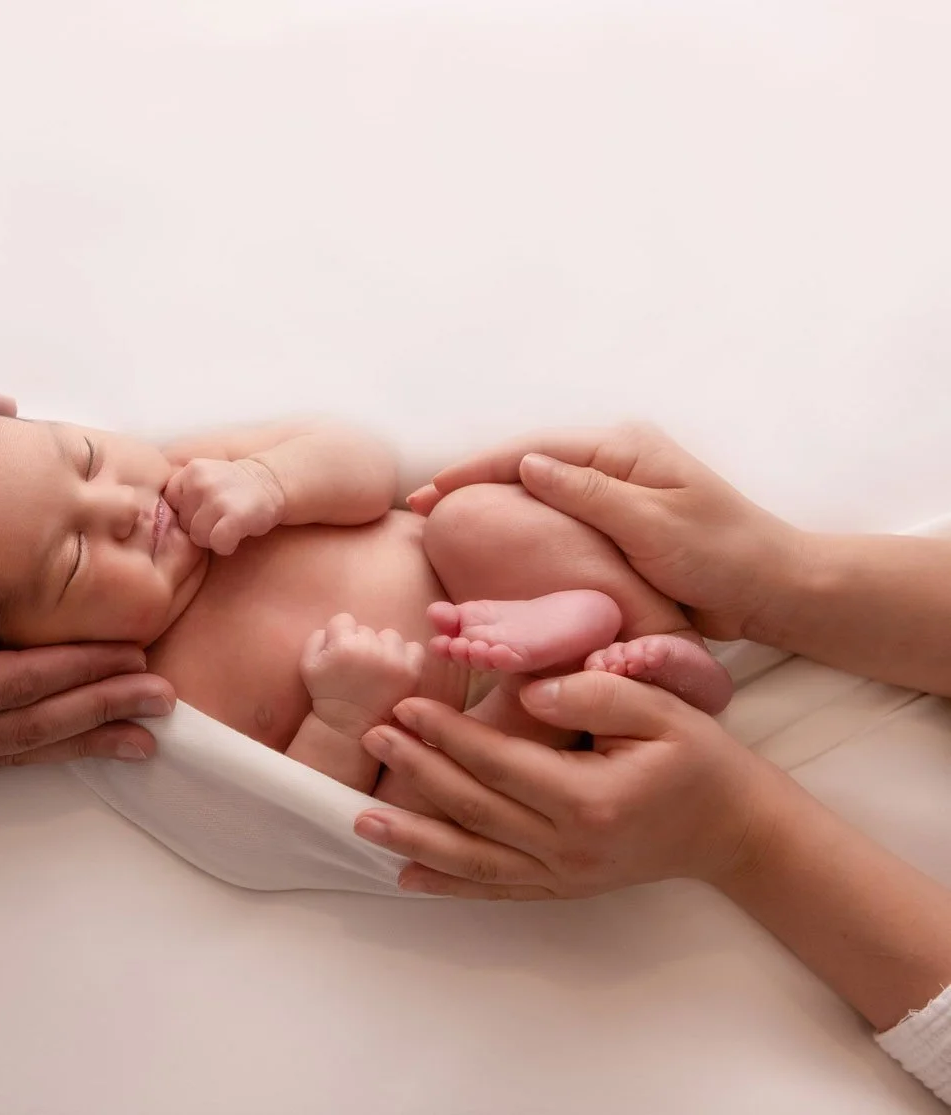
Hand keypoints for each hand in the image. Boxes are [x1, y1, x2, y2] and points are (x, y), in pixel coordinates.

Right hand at [0, 604, 174, 843]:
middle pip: (38, 720)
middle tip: (167, 702)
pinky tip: (59, 748)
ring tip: (143, 739)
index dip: (83, 669)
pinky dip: (40, 752)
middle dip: (106, 708)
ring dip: (86, 738)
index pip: (20, 679)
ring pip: (24, 746)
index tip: (139, 659)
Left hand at [163, 457, 286, 554]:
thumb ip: (180, 493)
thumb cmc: (233, 489)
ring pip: (198, 537)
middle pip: (183, 525)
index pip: (169, 508)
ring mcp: (217, 498)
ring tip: (229, 522)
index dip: (187, 514)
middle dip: (200, 527)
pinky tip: (236, 534)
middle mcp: (200, 482)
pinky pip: (217, 544)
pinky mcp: (234, 515)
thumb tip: (151, 523)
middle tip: (221, 516)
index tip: (205, 510)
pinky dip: (227, 545)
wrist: (272, 481)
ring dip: (213, 537)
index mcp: (189, 472)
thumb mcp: (202, 479)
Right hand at [302, 613, 425, 739]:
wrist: (349, 725)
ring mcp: (392, 660)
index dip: (340, 635)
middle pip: (367, 628)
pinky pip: (414, 648)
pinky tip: (394, 670)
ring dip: (383, 647)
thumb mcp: (307, 664)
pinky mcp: (410, 672)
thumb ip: (316, 637)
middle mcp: (369, 649)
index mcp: (343, 645)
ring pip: (390, 636)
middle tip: (358, 667)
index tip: (340, 654)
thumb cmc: (326, 693)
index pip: (343, 619)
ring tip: (376, 668)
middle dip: (361, 643)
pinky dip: (407, 656)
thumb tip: (332, 627)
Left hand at [351, 671, 786, 897]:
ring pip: (473, 858)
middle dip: (417, 771)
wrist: (736, 830)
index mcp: (589, 798)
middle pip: (474, 808)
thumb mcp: (662, 709)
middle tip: (373, 737)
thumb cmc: (699, 760)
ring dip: (414, 838)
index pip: (499, 762)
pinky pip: (496, 888)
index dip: (448, 734)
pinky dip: (448, 883)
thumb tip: (529, 691)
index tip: (406, 705)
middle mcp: (569, 846)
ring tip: (360, 818)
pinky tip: (406, 876)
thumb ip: (595, 693)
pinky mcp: (563, 888)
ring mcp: (564, 875)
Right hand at [406, 424, 803, 640]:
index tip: (430, 491)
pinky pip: (555, 514)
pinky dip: (518, 520)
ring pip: (536, 487)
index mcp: (624, 448)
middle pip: (526, 462)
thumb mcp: (655, 525)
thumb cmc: (723, 556)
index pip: (532, 450)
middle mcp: (615, 459)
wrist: (774, 589)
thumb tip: (528, 465)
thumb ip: (590, 494)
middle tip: (418, 505)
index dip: (476, 469)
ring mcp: (615, 489)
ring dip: (490, 498)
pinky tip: (490, 539)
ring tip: (440, 520)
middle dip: (471, 480)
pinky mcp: (616, 521)